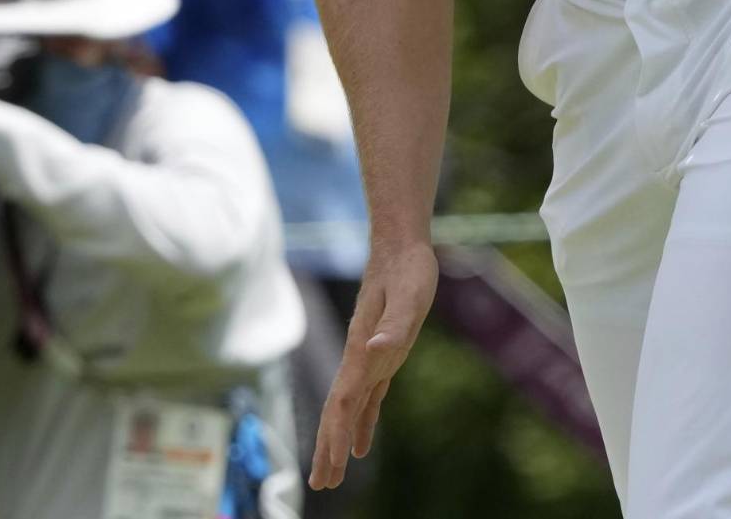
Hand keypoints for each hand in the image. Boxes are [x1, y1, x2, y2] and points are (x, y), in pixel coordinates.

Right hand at [310, 240, 438, 488]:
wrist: (401, 245)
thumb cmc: (407, 269)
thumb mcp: (410, 296)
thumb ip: (393, 325)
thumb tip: (374, 350)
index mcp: (360, 349)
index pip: (343, 401)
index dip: (334, 434)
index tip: (329, 467)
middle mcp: (360, 357)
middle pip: (338, 411)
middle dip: (328, 448)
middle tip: (320, 486)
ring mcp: (369, 356)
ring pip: (349, 408)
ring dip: (339, 441)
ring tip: (332, 475)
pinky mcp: (383, 354)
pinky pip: (368, 397)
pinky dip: (361, 423)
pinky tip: (360, 445)